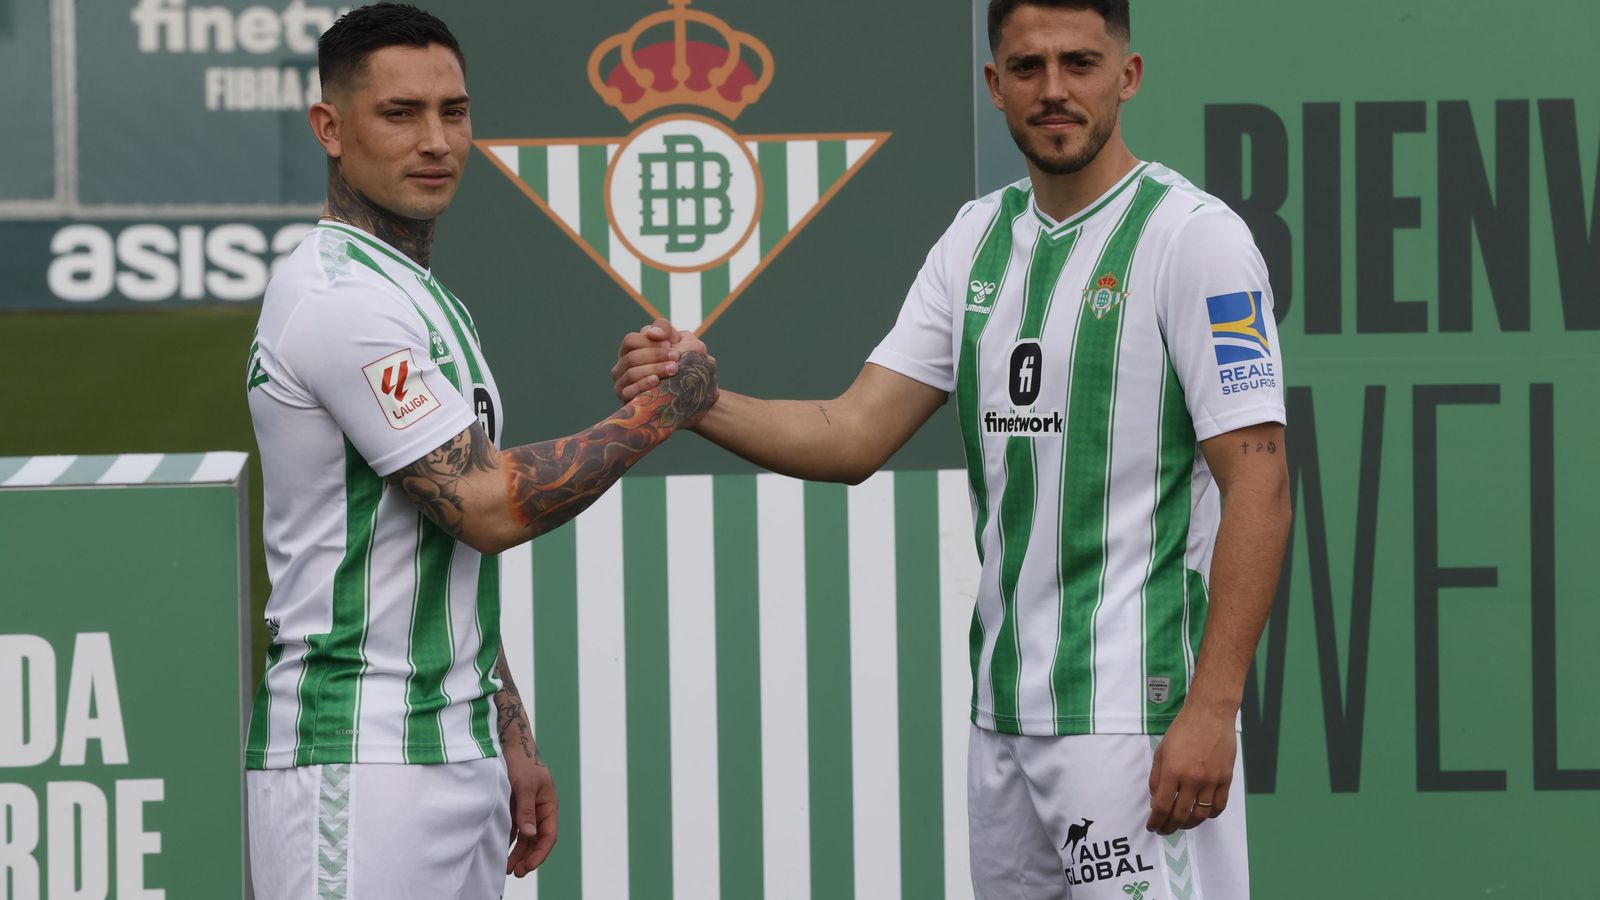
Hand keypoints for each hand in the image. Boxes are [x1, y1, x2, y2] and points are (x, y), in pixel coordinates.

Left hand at [505, 744, 557, 876]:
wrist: (508, 742)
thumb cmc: (520, 761)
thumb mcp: (524, 785)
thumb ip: (526, 810)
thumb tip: (530, 834)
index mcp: (548, 804)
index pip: (548, 835)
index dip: (540, 853)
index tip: (528, 867)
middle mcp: (539, 808)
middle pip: (537, 839)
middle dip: (528, 857)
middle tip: (515, 872)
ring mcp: (526, 807)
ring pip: (524, 836)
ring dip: (517, 851)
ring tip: (506, 867)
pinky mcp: (513, 805)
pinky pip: (513, 827)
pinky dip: (508, 839)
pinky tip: (499, 849)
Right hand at [613, 318, 710, 402]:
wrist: (694, 395)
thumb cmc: (684, 364)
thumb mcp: (680, 342)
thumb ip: (665, 330)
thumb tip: (652, 332)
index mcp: (631, 351)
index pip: (631, 341)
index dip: (649, 341)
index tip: (670, 344)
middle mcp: (623, 367)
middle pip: (631, 357)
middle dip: (655, 356)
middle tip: (676, 357)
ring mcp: (623, 384)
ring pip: (631, 373)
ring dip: (653, 369)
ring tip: (673, 369)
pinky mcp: (627, 401)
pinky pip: (629, 391)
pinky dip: (643, 384)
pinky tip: (656, 380)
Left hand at [1145, 706, 1235, 834]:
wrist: (1210, 714)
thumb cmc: (1183, 729)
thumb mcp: (1161, 751)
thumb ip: (1156, 777)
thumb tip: (1155, 799)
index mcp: (1173, 771)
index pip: (1161, 806)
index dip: (1155, 821)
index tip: (1152, 827)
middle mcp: (1193, 779)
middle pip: (1180, 815)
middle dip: (1170, 827)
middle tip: (1164, 830)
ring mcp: (1212, 780)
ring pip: (1201, 814)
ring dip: (1189, 824)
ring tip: (1182, 824)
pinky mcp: (1226, 778)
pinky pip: (1219, 806)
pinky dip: (1210, 815)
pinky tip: (1203, 815)